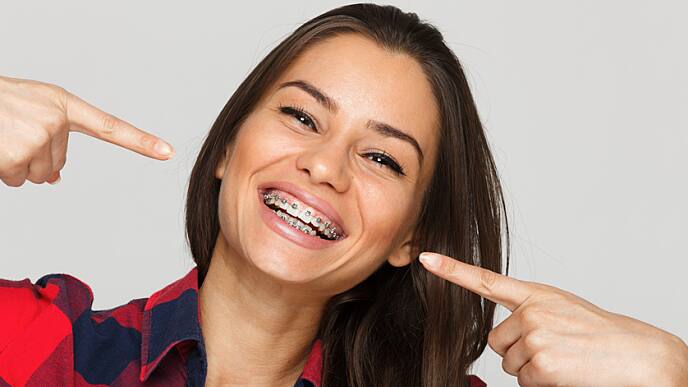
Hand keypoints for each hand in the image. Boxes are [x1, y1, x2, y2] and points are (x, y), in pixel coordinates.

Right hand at [0, 75, 174, 186]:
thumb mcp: (30, 113)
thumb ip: (50, 139)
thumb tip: (54, 179)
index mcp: (63, 105)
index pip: (110, 127)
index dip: (140, 142)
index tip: (168, 152)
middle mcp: (56, 120)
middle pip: (58, 165)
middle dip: (33, 158)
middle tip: (11, 135)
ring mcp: (39, 136)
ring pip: (37, 175)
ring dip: (15, 165)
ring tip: (1, 138)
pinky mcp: (18, 153)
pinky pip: (17, 179)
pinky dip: (2, 170)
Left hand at [418, 252, 687, 385]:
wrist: (639, 356)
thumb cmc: (602, 335)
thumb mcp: (563, 311)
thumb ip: (530, 315)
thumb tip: (503, 341)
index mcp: (537, 294)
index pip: (486, 280)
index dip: (452, 270)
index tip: (425, 258)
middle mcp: (531, 312)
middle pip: (497, 341)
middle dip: (518, 352)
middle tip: (555, 351)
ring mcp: (534, 337)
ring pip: (510, 364)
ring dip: (532, 369)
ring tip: (565, 361)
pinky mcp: (539, 364)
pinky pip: (523, 382)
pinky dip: (540, 384)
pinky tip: (565, 374)